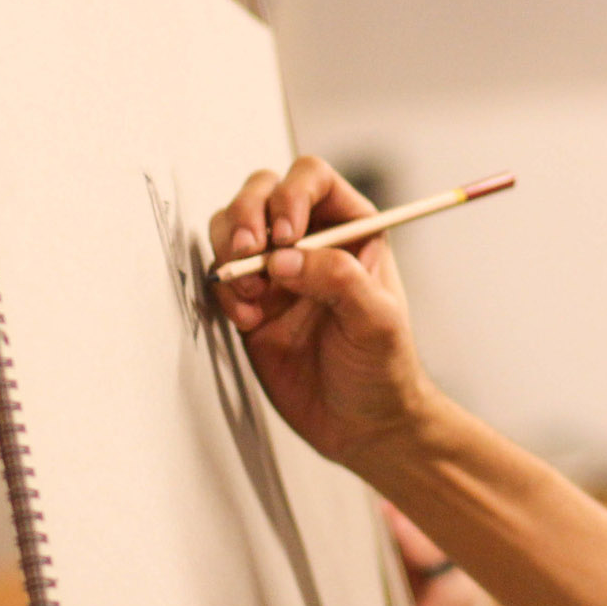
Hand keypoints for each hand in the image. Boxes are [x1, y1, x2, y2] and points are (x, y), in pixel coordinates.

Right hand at [209, 158, 438, 464]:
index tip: (284, 233)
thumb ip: (338, 281)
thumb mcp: (377, 321)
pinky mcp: (250, 304)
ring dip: (230, 252)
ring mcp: (276, 271)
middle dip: (246, 215)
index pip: (311, 180)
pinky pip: (222, 278)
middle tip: (247, 251)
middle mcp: (310, 240)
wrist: (363, 425)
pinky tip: (248, 321)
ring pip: (233, 228)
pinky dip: (225, 293)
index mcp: (352, 229)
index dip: (290, 194)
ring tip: (252, 294)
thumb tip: (284, 257)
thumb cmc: (384, 368)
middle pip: (262, 192)